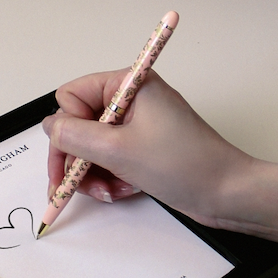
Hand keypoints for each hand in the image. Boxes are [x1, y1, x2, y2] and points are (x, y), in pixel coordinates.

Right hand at [44, 72, 252, 225]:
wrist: (227, 193)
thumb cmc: (185, 165)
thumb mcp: (118, 150)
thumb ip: (75, 136)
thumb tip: (50, 126)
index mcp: (129, 84)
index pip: (72, 96)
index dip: (68, 130)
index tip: (71, 160)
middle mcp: (132, 98)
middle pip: (79, 124)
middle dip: (76, 158)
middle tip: (72, 188)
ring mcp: (139, 124)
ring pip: (93, 146)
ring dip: (93, 173)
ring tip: (108, 192)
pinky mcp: (145, 147)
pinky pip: (111, 159)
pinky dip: (110, 178)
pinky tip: (122, 192)